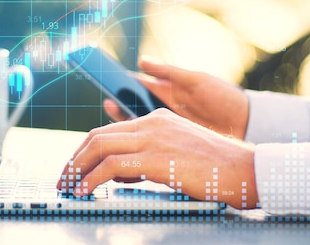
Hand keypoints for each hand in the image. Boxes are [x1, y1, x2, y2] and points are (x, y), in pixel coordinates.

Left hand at [57, 108, 257, 208]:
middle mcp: (151, 123)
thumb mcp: (177, 154)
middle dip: (75, 158)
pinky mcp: (156, 157)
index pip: (110, 130)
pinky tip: (87, 190)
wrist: (244, 169)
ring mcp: (153, 138)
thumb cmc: (215, 167)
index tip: (76, 166)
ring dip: (78, 168)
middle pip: (98, 135)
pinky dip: (93, 178)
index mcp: (156, 119)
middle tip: (65, 178)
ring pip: (100, 146)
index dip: (86, 149)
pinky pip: (112, 166)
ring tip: (70, 186)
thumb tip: (121, 173)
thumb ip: (148, 158)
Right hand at [105, 57, 249, 138]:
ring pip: (137, 127)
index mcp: (167, 89)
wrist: (248, 124)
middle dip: (116, 109)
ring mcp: (167, 126)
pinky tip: (125, 147)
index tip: (106, 83)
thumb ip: (169, 72)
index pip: (136, 85)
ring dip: (123, 128)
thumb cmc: (223, 97)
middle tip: (104, 109)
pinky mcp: (172, 143)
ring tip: (109, 127)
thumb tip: (142, 61)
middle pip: (132, 108)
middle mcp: (163, 108)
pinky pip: (149, 144)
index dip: (120, 85)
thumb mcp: (197, 80)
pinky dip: (136, 145)